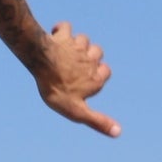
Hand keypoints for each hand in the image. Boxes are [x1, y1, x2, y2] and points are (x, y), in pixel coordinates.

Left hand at [36, 21, 119, 136]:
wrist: (43, 64)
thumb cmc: (58, 89)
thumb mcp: (77, 111)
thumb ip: (97, 121)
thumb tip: (118, 133)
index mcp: (95, 77)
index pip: (105, 72)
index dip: (97, 76)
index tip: (85, 82)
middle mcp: (90, 60)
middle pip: (97, 53)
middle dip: (89, 57)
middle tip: (73, 67)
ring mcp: (77, 47)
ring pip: (83, 40)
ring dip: (77, 45)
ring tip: (64, 55)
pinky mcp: (63, 36)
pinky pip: (65, 28)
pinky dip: (62, 30)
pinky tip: (56, 35)